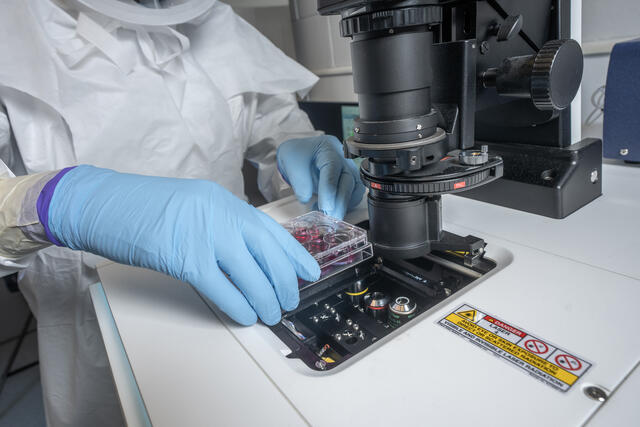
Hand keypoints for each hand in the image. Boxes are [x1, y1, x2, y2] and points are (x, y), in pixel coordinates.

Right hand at [43, 165, 320, 324]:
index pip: (271, 230)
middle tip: (289, 301)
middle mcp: (221, 215)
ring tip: (270, 314)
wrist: (103, 204)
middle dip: (284, 283)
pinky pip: (222, 289)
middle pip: (268, 254)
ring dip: (265, 299)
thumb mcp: (194, 204)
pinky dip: (239, 306)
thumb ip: (223, 223)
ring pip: (250, 275)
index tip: (309, 272)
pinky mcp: (185, 259)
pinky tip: (246, 316)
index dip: (294, 254)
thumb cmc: (144, 207)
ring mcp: (205, 236)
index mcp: (225, 201)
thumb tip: (249, 255)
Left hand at [277, 135, 364, 218]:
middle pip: (348, 181)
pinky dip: (345, 206)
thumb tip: (306, 199)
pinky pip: (353, 195)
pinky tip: (331, 210)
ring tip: (328, 216)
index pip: (332, 169)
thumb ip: (300, 182)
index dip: (329, 190)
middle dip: (339, 203)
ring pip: (355, 190)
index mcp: (328, 149)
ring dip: (343, 206)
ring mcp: (348, 170)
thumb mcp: (291, 164)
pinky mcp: (349, 181)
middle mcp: (342, 159)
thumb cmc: (297, 155)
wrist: (301, 154)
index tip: (325, 207)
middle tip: (328, 218)